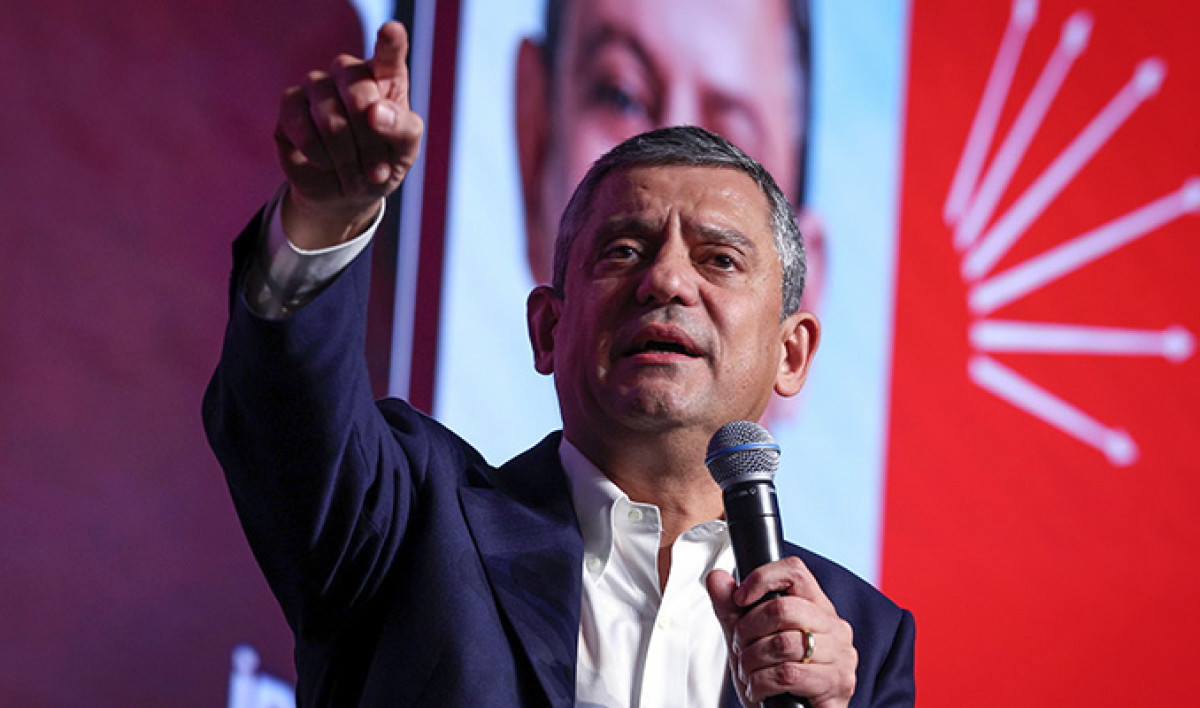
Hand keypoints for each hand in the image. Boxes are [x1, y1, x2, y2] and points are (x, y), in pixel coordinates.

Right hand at [273, 21, 424, 248]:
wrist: (346, 193)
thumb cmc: (381, 164)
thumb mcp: (404, 152)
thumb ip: (402, 129)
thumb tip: (376, 112)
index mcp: (386, 77)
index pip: (389, 53)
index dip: (390, 41)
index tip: (392, 30)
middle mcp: (350, 73)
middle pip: (359, 96)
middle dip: (370, 143)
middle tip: (376, 170)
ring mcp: (317, 84)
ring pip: (330, 120)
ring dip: (347, 159)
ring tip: (355, 177)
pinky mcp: (290, 103)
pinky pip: (304, 132)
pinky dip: (321, 158)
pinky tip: (328, 165)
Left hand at [707, 557, 856, 707]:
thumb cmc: (777, 678)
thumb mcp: (748, 639)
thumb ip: (731, 609)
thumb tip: (716, 578)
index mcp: (817, 607)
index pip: (795, 571)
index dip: (762, 578)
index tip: (740, 598)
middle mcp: (835, 627)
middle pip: (782, 608)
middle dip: (747, 629)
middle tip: (740, 647)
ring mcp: (841, 655)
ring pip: (782, 643)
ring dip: (751, 660)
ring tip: (748, 671)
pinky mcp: (838, 684)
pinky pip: (788, 674)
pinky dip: (761, 683)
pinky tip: (758, 689)